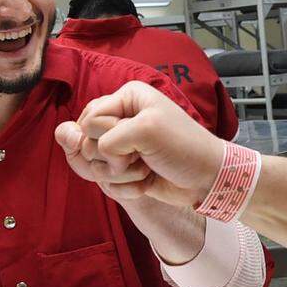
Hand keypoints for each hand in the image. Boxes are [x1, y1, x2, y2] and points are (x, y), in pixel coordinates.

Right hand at [54, 81, 224, 208]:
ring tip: (145, 169)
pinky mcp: (125, 169)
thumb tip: (79, 148)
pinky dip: (127, 188)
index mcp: (127, 98)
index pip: (89, 119)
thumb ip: (106, 137)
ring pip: (94, 165)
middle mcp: (121, 118)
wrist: (207, 179)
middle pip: (86, 143)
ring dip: (121, 175)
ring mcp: (122, 146)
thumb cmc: (183, 148)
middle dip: (112, 158)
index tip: (131, 143)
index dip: (104, 137)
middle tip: (139, 157)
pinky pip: (107, 182)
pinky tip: (146, 183)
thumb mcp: (146, 131)